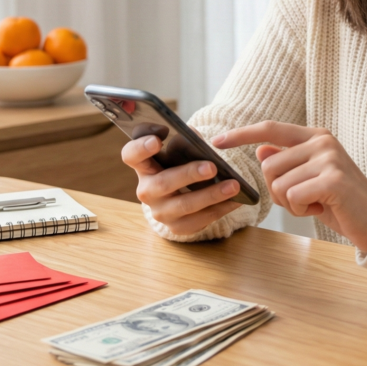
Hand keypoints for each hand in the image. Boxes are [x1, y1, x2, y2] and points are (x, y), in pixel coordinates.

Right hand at [121, 135, 241, 236]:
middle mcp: (147, 190)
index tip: (157, 141)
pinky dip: (220, 209)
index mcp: (143, 166)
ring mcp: (160, 211)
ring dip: (211, 195)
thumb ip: (184, 142)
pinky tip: (235, 200)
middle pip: (162, 184)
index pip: (131, 155)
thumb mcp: (178, 151)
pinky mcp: (176, 227)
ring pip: (184, 205)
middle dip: (188, 175)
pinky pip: (199, 220)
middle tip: (211, 167)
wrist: (180, 195)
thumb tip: (195, 138)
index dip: (140, 148)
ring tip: (234, 186)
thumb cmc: (179, 165)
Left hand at [213, 122, 366, 251]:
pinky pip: (292, 197)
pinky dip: (301, 210)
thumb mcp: (309, 177)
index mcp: (315, 136)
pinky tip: (321, 209)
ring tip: (315, 203)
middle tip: (304, 198)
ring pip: (279, 184)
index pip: (270, 128)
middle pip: (269, 166)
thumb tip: (261, 149)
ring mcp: (328, 158)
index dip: (242, 134)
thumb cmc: (338, 199)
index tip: (218, 141)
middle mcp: (321, 141)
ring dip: (291, 204)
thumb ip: (287, 160)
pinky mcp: (332, 179)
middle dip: (278, 191)